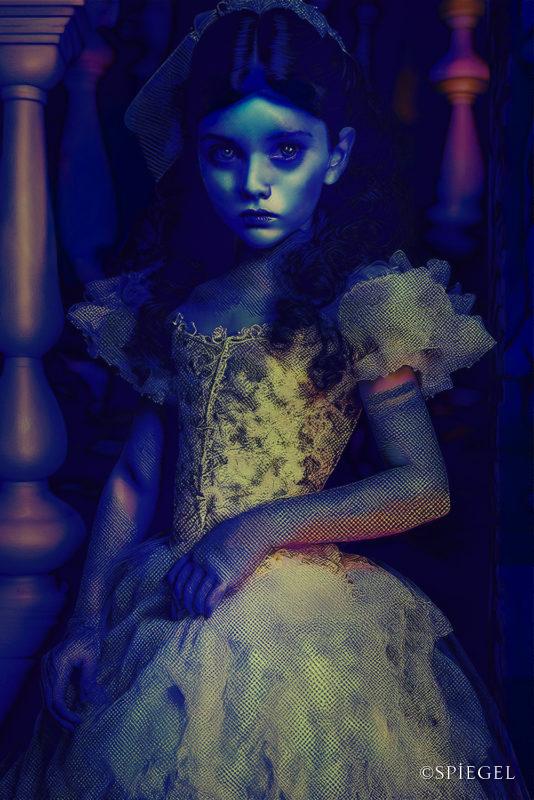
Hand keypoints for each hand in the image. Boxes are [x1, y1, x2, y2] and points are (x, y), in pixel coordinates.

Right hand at [41, 616, 102, 731]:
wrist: (82, 626)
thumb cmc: (89, 640)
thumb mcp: (92, 659)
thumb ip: (88, 679)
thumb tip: (86, 701)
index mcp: (57, 665)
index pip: (56, 699)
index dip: (66, 714)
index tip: (78, 721)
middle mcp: (46, 668)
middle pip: (48, 702)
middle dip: (60, 718)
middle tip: (74, 728)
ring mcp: (43, 668)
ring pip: (45, 698)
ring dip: (56, 712)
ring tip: (70, 723)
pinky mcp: (45, 668)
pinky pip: (46, 691)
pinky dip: (54, 702)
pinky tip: (64, 710)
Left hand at [167, 511, 272, 619]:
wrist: (256, 529)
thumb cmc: (239, 530)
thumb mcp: (213, 537)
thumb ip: (204, 550)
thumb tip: (200, 561)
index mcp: (196, 552)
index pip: (175, 575)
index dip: (173, 590)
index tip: (176, 598)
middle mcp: (200, 562)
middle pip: (183, 588)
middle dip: (182, 603)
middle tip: (184, 612)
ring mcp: (212, 570)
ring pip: (195, 596)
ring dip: (194, 608)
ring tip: (198, 613)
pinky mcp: (226, 578)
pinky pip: (210, 598)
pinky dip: (207, 609)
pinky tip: (208, 614)